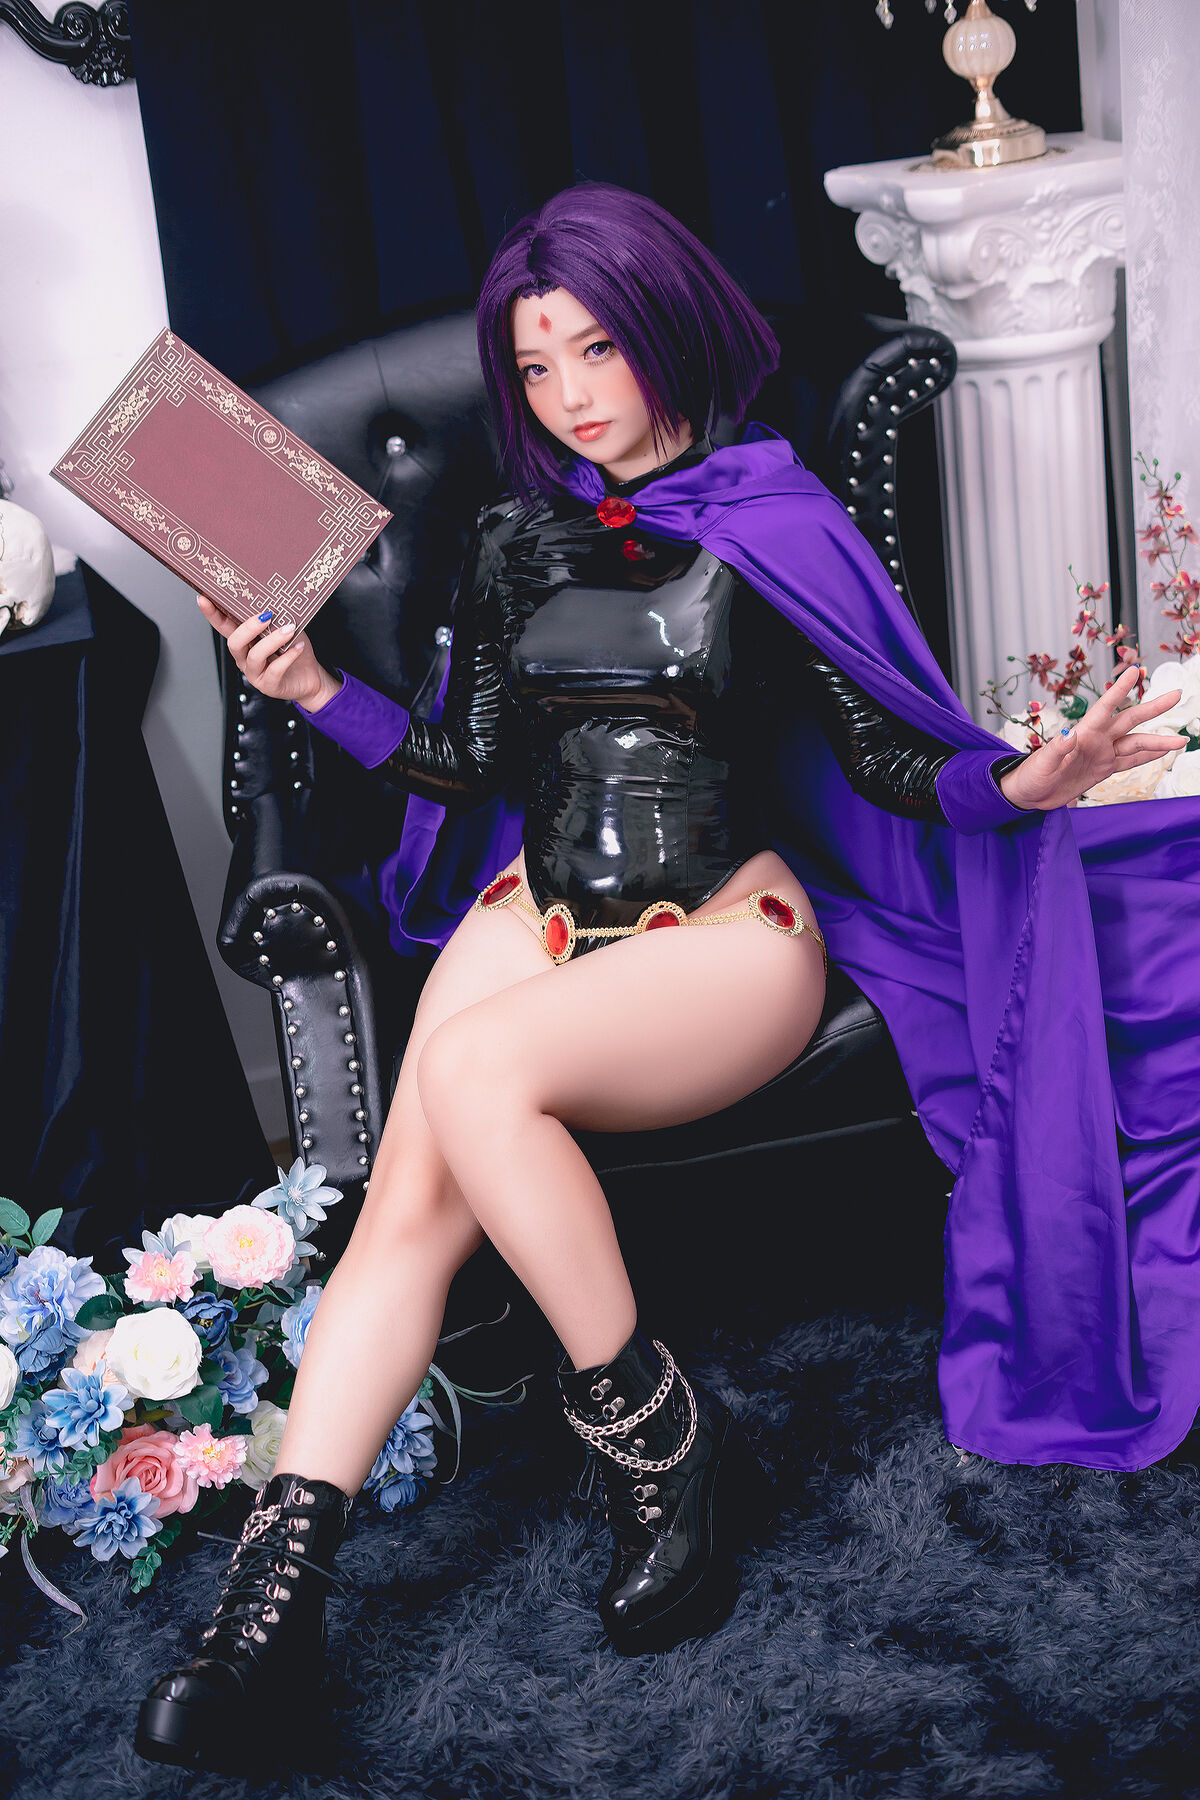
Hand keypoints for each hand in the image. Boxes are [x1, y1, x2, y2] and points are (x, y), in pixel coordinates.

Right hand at [195, 593, 337, 708]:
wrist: (311, 677)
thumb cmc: (294, 650)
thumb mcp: (283, 628)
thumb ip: (274, 616)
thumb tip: (272, 597)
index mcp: (245, 642)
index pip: (223, 626)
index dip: (212, 614)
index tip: (203, 598)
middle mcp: (244, 658)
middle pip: (235, 642)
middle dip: (249, 627)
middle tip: (266, 615)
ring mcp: (255, 673)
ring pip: (255, 656)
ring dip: (272, 641)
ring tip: (289, 629)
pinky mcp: (269, 685)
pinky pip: (275, 670)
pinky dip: (288, 657)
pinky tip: (298, 647)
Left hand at [998, 661, 1189, 811]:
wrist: (1030, 794)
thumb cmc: (1031, 775)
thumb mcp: (1041, 763)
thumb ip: (1056, 749)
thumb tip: (1068, 735)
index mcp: (1083, 732)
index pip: (1106, 706)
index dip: (1121, 689)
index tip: (1135, 671)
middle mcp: (1097, 739)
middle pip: (1130, 720)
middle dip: (1154, 708)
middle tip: (1177, 694)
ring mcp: (1102, 753)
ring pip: (1136, 743)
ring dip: (1158, 741)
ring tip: (1182, 740)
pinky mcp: (1103, 769)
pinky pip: (1130, 762)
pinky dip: (1148, 757)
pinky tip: (1164, 752)